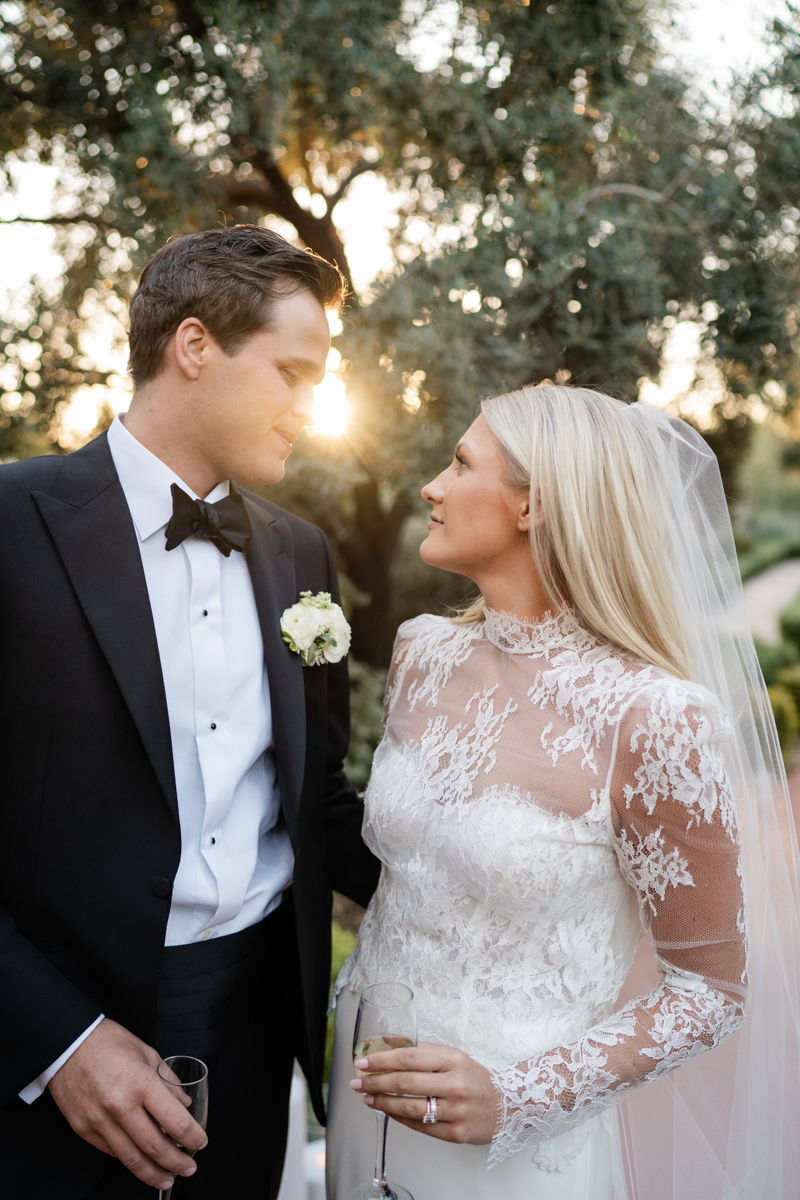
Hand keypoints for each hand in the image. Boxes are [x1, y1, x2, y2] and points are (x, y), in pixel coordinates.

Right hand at [48, 1017, 207, 1190]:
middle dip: (177, 1163)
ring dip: (153, 1174)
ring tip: (167, 1179)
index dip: (192, 1136)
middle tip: (189, 1168)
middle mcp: (121, 1105)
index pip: (175, 1121)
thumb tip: (184, 1103)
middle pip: (155, 1147)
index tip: (200, 1142)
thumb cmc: (108, 1043)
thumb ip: (167, 1080)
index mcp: (141, 1082)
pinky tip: (141, 1162)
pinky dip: (129, 1160)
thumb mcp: (146, 1052)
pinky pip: (112, 1152)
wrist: (67, 1044)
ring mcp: (100, 1121)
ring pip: (132, 1159)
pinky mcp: (84, 1130)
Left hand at [349, 1041, 498, 1144]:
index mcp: (452, 1059)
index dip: (382, 1060)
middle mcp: (454, 1084)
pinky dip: (400, 1119)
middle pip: (405, 1082)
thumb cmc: (473, 1077)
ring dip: (383, 1103)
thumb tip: (385, 1044)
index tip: (364, 1062)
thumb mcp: (451, 1055)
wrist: (506, 1103)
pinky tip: (388, 1112)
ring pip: (409, 1107)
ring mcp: (456, 1110)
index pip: (409, 1057)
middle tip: (358, 1082)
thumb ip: (421, 1050)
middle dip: (376, 1082)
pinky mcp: (456, 1133)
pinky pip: (420, 1126)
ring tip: (367, 1098)